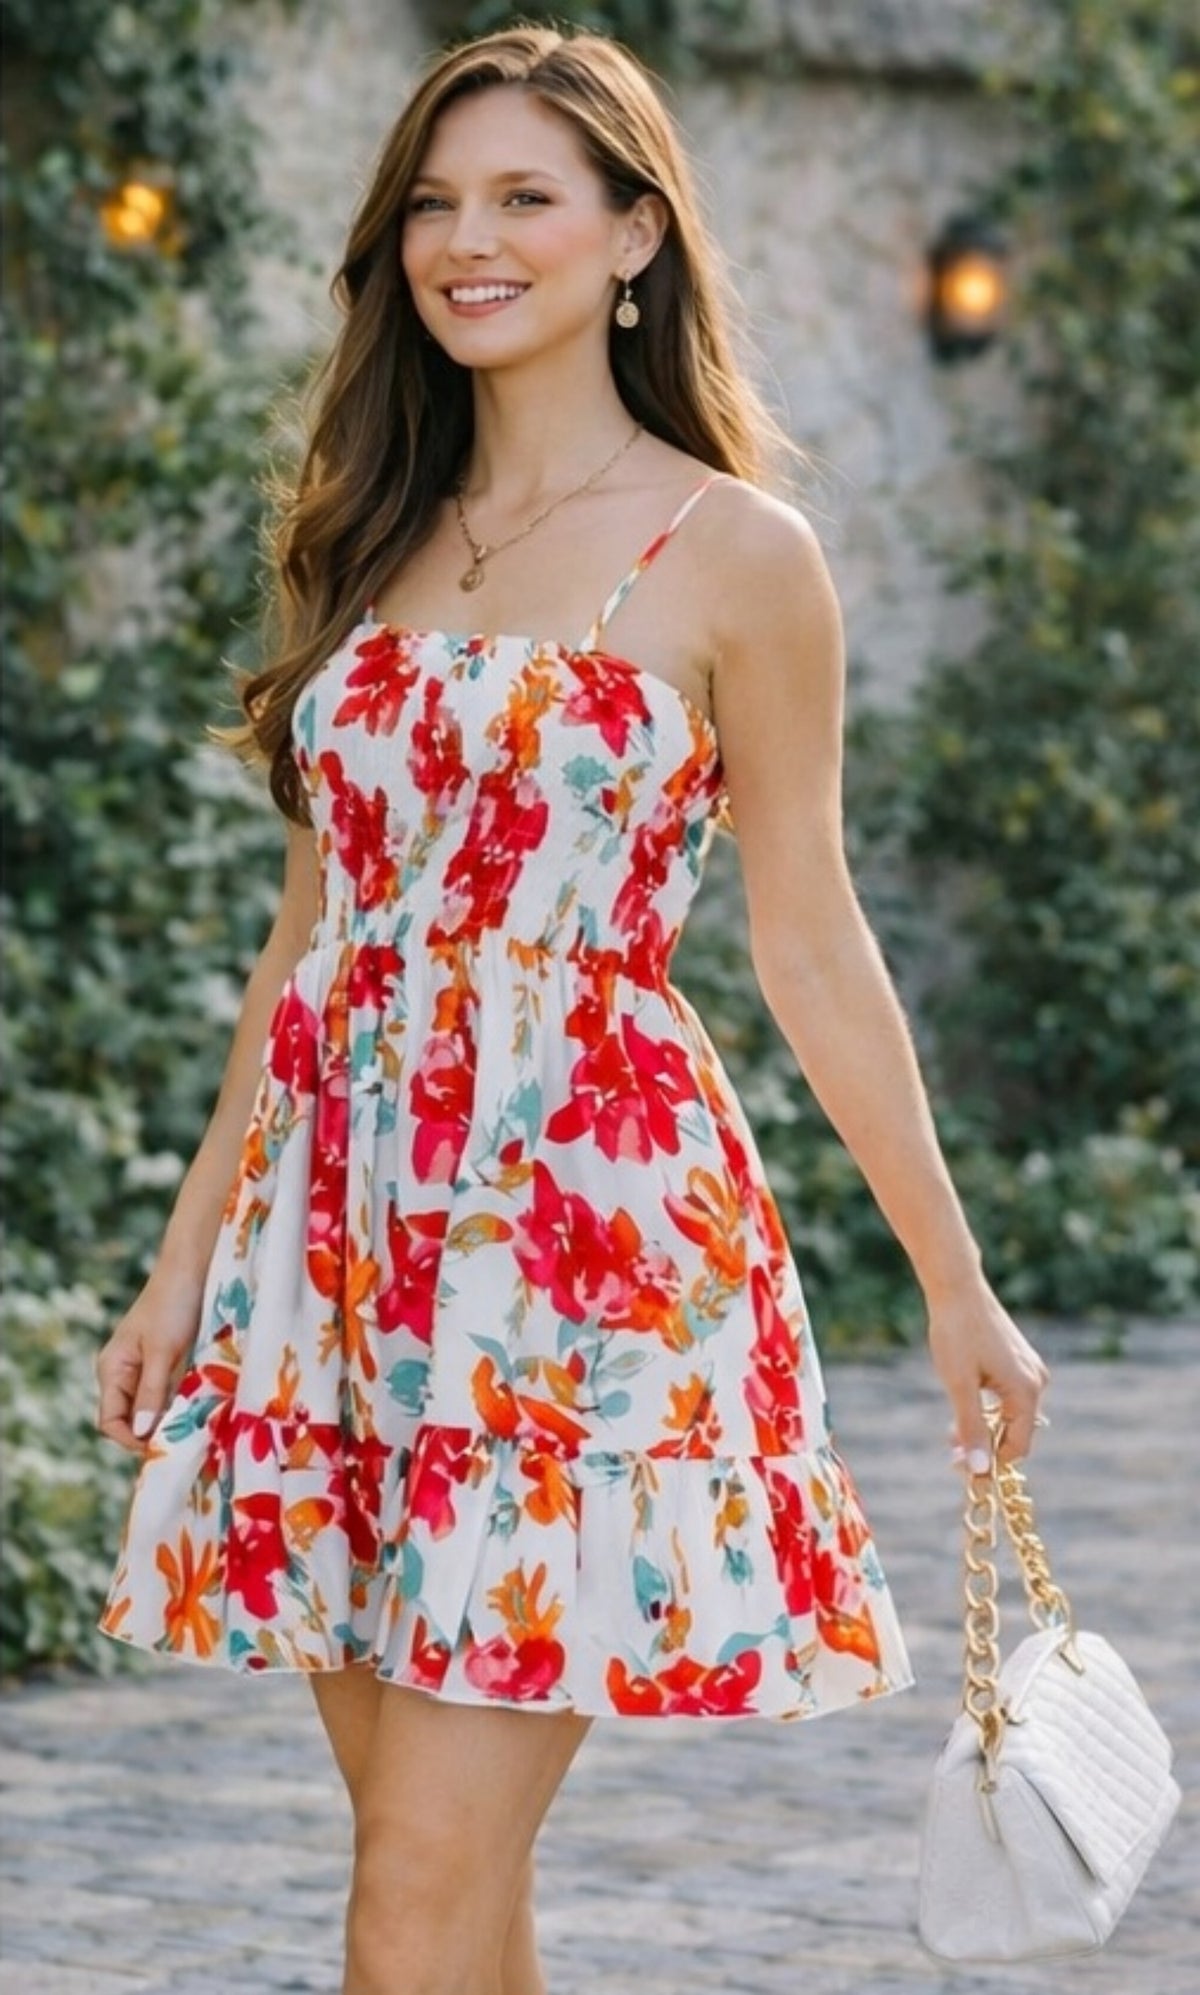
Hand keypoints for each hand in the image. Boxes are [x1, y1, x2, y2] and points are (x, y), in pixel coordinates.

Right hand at [95, 1273, 202, 1454]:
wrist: (194, 1269)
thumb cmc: (173, 1304)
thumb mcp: (162, 1350)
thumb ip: (151, 1391)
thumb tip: (141, 1433)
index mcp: (112, 1370)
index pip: (110, 1421)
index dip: (130, 1440)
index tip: (160, 1449)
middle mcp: (125, 1375)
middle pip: (131, 1421)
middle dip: (152, 1435)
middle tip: (183, 1445)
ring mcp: (147, 1371)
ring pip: (153, 1412)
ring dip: (170, 1423)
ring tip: (194, 1432)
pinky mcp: (170, 1366)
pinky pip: (171, 1397)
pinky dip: (182, 1408)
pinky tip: (201, 1413)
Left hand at [926, 1280, 1049, 1471]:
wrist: (957, 1288)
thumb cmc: (956, 1333)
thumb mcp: (959, 1384)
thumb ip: (971, 1427)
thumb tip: (981, 1469)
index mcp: (1027, 1390)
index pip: (1017, 1447)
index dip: (989, 1462)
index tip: (959, 1465)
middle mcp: (1036, 1381)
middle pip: (1015, 1432)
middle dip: (985, 1443)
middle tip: (950, 1447)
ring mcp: (1030, 1369)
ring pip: (1010, 1414)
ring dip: (984, 1426)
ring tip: (952, 1429)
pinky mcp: (1019, 1360)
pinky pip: (1008, 1397)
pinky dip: (988, 1407)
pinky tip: (965, 1402)